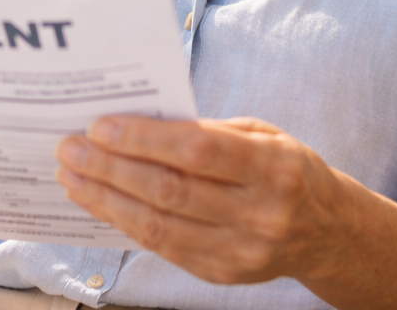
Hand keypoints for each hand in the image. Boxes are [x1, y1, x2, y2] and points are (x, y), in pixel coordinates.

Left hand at [55, 115, 349, 285]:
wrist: (326, 231)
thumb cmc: (285, 167)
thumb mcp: (261, 132)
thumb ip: (208, 129)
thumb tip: (138, 121)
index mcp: (272, 166)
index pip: (197, 151)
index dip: (144, 138)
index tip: (101, 125)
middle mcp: (258, 212)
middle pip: (170, 190)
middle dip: (111, 168)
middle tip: (70, 147)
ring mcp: (240, 250)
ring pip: (158, 225)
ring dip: (106, 199)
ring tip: (72, 175)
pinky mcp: (221, 274)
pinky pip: (162, 248)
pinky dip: (125, 223)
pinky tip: (100, 202)